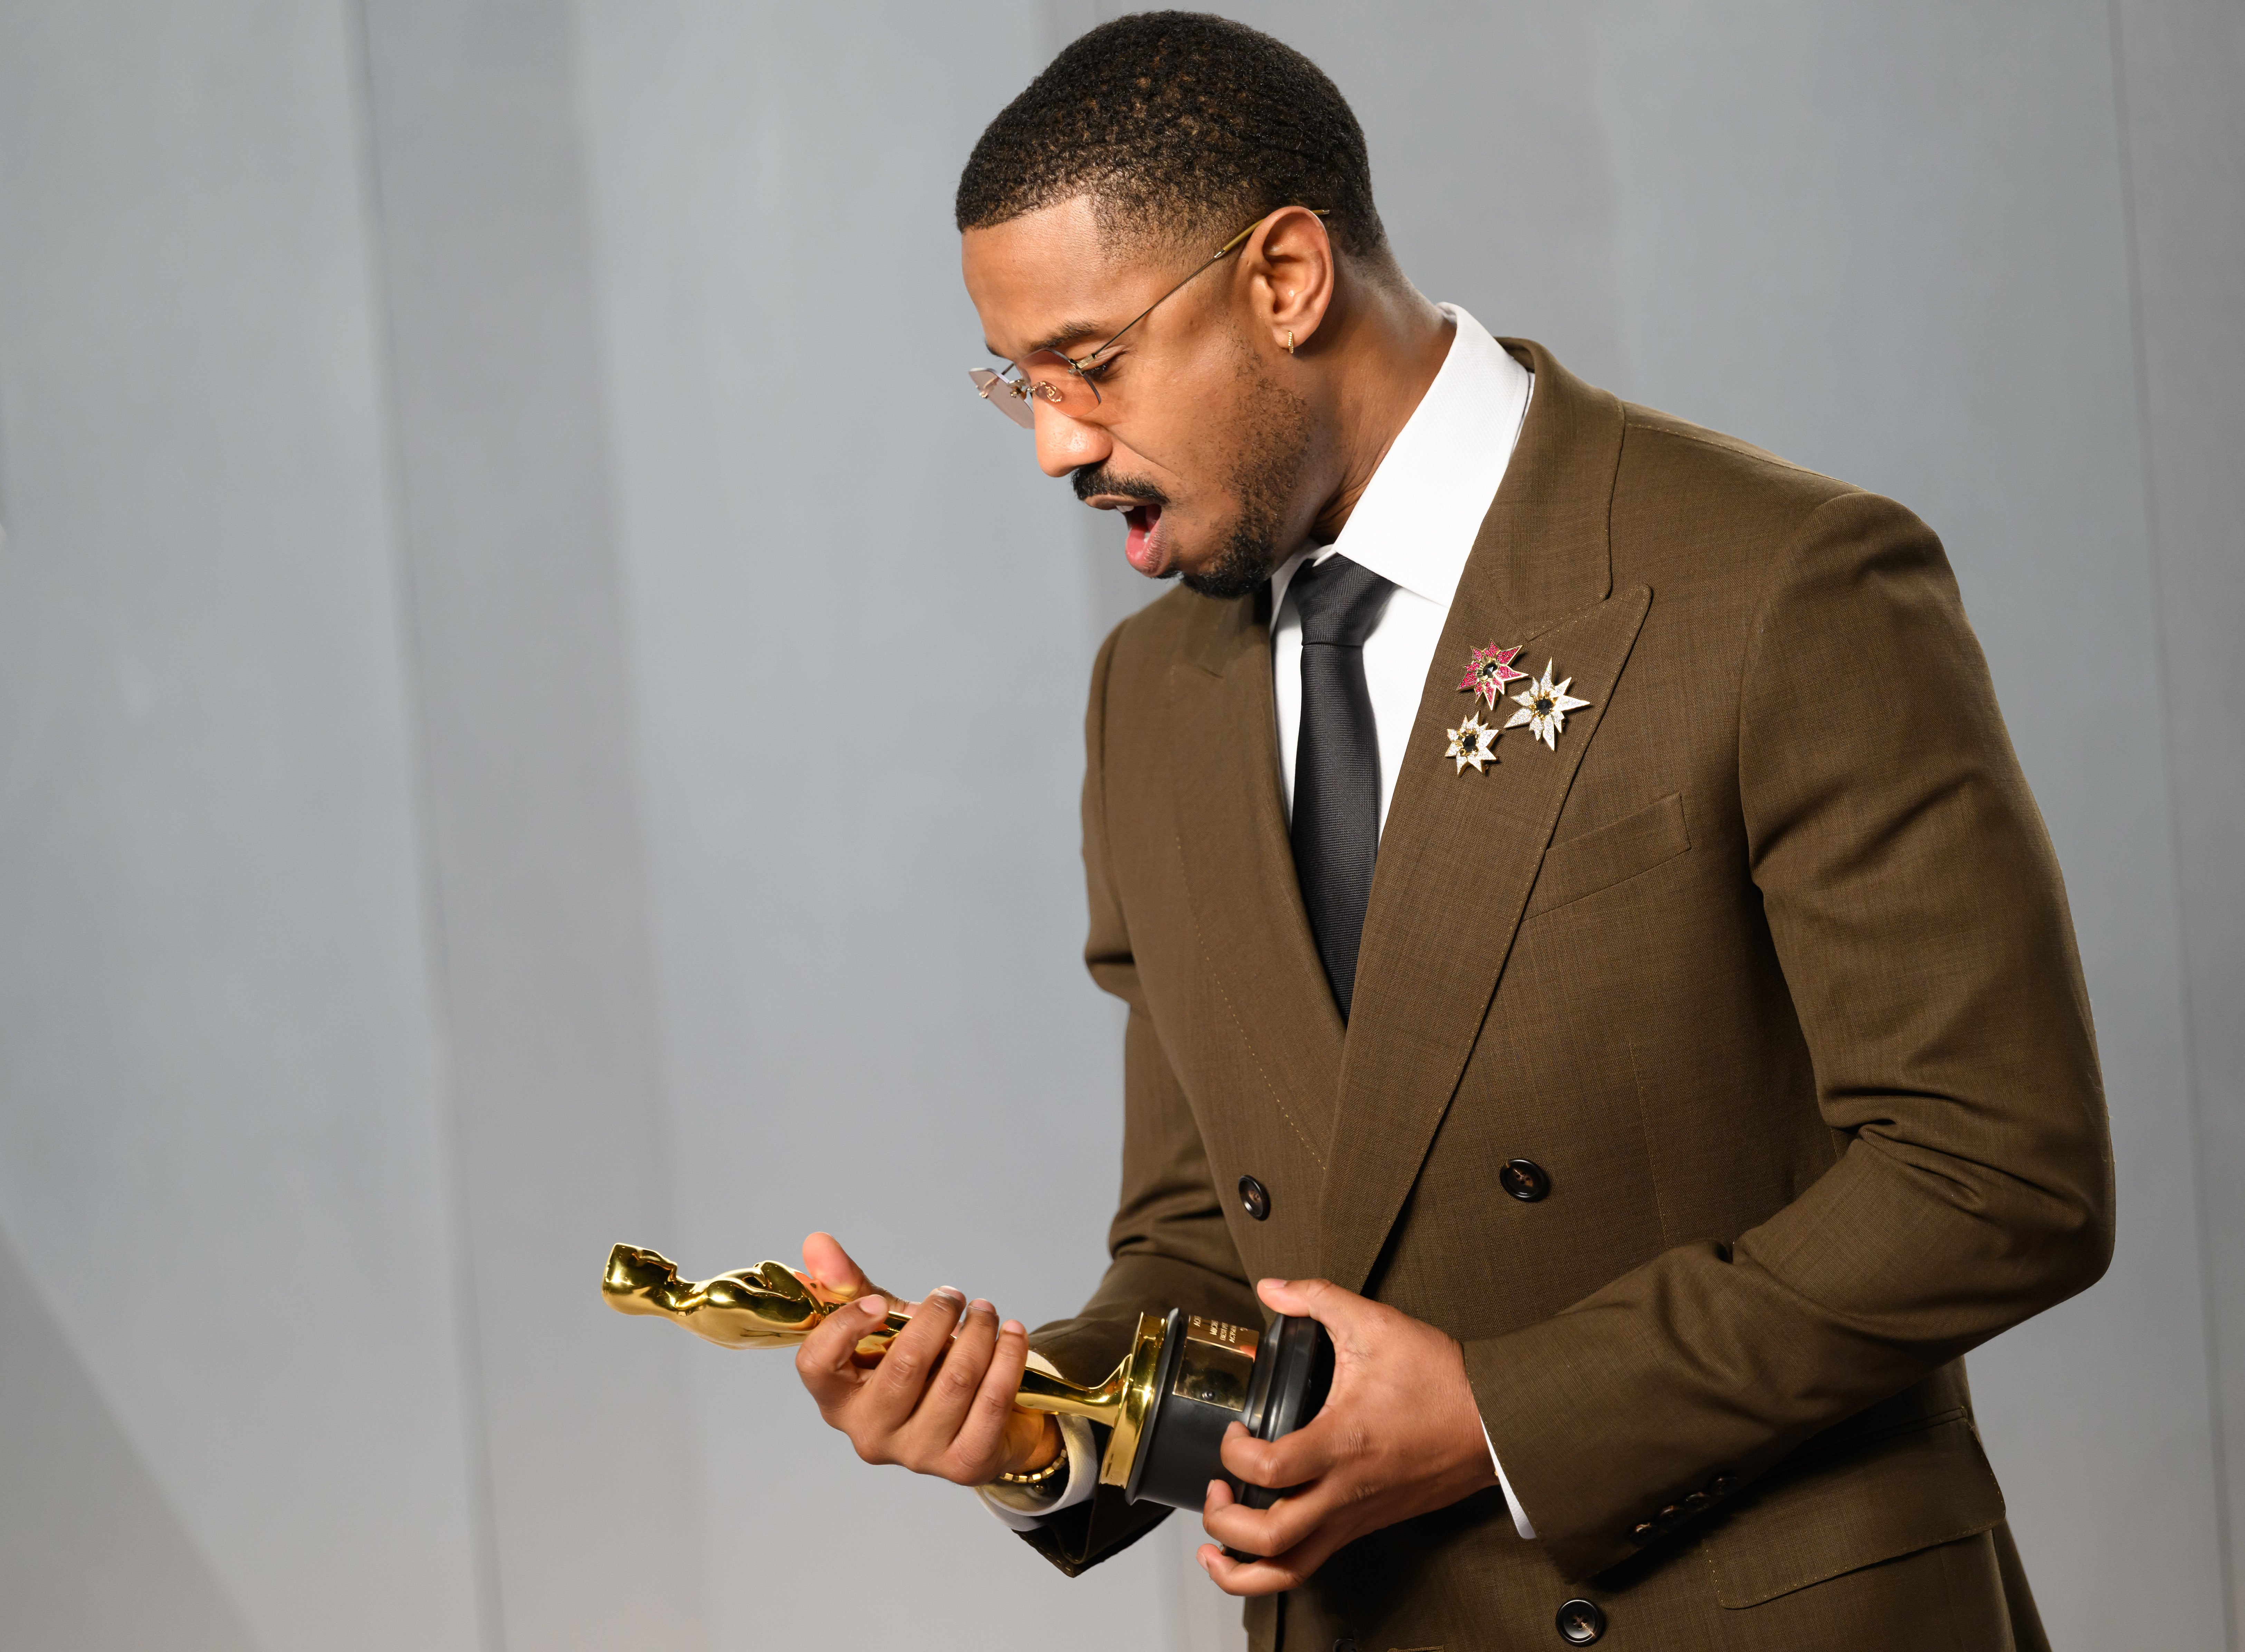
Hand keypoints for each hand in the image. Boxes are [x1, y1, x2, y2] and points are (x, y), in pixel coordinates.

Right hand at [792, 1232, 1059, 1483]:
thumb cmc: (921, 1367)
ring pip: (955, 1380)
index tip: (879, 1302)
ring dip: (980, 1332)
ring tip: (986, 1311)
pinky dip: (1008, 1357)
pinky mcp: (965, 1464)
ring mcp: (918, 1455)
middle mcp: (871, 1435)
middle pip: (903, 1367)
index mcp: (839, 1401)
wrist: (979, 1419)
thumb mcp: (884, 1326)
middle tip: (953, 1295)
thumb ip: (850, 1288)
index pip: (816, 1365)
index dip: (843, 1327)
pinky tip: (1014, 1334)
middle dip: (937, 1317)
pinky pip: (993, 1401)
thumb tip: (816, 1242)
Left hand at [1196, 1278, 1496, 1595]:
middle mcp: (1345, 1493)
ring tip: (1219, 1543)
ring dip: (1242, 1568)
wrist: (1497, 1422)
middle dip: (1223, 1524)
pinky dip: (1277, 1563)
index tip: (1236, 1431)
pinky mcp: (1368, 1525)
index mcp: (1342, 1444)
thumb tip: (1273, 1287)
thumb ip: (1318, 1297)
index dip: (1234, 1454)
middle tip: (1216, 1490)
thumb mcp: (1376, 1323)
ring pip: (1289, 1571)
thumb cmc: (1442, 1379)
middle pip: (1269, 1540)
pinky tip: (1260, 1542)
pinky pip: (1313, 1561)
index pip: (1268, 1471)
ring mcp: (1357, 1517)